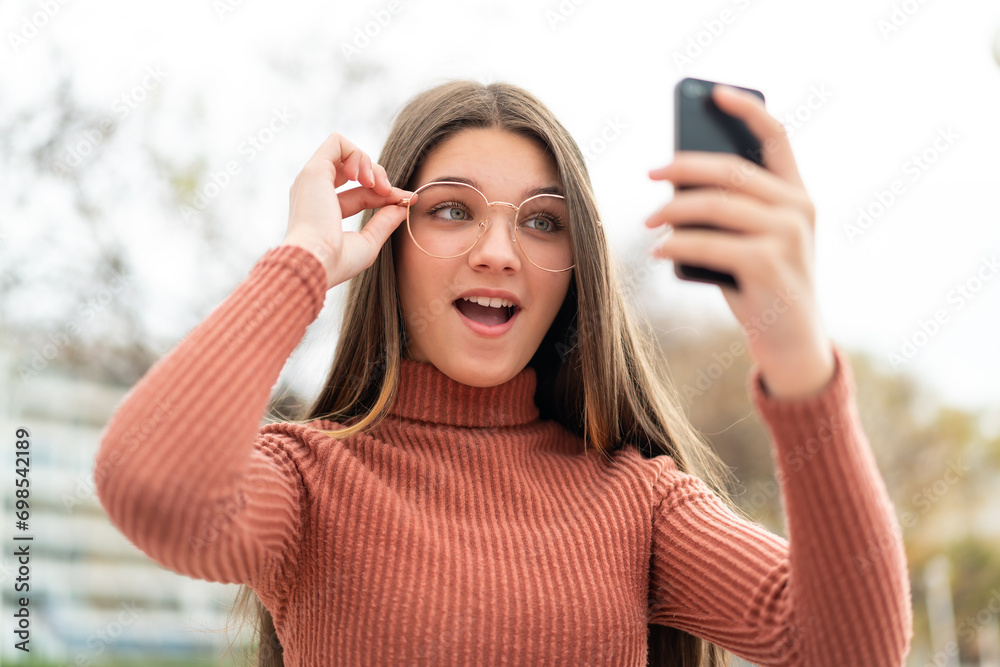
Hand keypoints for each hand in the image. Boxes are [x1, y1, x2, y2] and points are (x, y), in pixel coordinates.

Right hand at [281, 132, 416, 289]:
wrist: (317, 262)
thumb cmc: (336, 261)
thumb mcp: (368, 242)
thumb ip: (384, 222)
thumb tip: (402, 205)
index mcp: (322, 210)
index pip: (361, 194)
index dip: (386, 194)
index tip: (408, 199)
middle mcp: (314, 191)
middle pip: (353, 170)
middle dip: (378, 175)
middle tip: (388, 192)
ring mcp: (313, 179)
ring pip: (346, 152)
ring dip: (369, 163)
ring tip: (374, 185)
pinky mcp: (314, 170)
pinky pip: (337, 142)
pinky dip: (357, 154)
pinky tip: (362, 177)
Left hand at [644, 85, 834, 398]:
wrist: (792, 343)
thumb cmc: (763, 287)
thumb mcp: (752, 241)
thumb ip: (730, 211)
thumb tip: (676, 185)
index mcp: (798, 195)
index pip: (777, 136)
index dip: (745, 110)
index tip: (713, 95)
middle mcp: (798, 208)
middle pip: (731, 169)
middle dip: (683, 166)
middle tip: (650, 173)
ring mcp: (786, 235)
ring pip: (715, 205)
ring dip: (672, 210)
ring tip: (649, 220)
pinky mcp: (767, 265)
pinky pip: (708, 243)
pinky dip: (677, 245)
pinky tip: (659, 250)